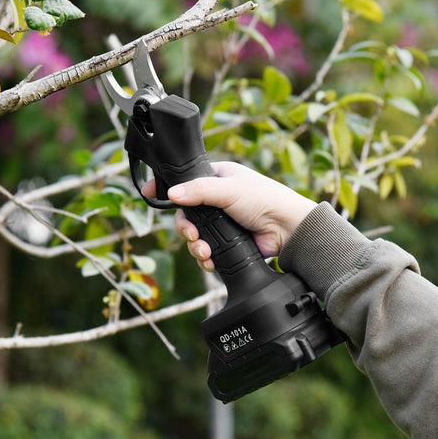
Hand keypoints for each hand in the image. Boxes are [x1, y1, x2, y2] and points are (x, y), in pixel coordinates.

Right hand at [142, 161, 316, 271]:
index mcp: (217, 178)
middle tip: (191, 235)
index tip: (149, 193)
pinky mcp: (226, 242)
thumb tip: (172, 194)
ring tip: (205, 252)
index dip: (168, 189)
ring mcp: (220, 222)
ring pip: (193, 235)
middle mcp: (216, 199)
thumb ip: (198, 191)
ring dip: (195, 245)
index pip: (185, 182)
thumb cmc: (265, 199)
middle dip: (185, 228)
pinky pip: (206, 250)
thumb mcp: (228, 189)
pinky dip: (205, 257)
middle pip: (186, 214)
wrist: (288, 230)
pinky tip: (210, 260)